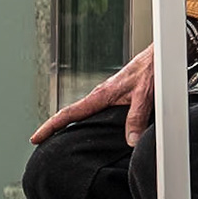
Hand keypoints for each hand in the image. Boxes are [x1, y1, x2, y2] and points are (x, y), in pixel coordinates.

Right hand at [31, 44, 157, 147]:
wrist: (161, 55)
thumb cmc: (152, 70)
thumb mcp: (146, 96)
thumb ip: (137, 117)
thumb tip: (130, 140)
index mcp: (102, 94)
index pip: (69, 113)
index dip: (51, 126)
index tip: (36, 138)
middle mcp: (101, 94)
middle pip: (72, 114)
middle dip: (55, 128)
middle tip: (42, 143)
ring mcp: (108, 94)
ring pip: (85, 112)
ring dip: (71, 124)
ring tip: (61, 139)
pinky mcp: (118, 95)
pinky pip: (97, 110)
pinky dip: (88, 119)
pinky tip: (91, 127)